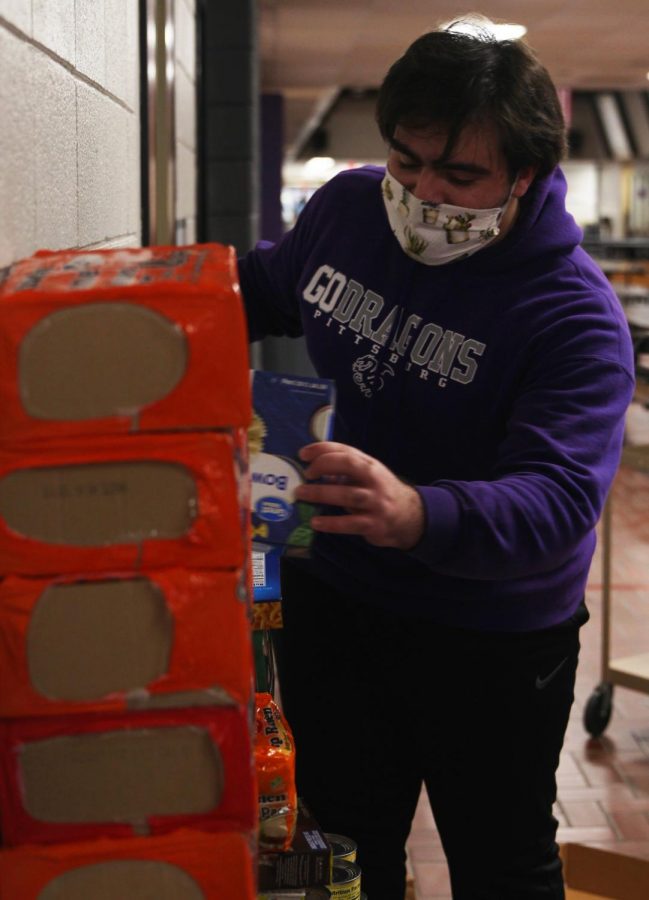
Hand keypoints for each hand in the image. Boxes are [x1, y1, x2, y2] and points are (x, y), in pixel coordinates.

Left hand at [294, 441, 424, 549]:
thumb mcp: (367, 476)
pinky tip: (316, 523)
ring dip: (322, 493)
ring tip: (301, 494)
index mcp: (370, 465)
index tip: (303, 454)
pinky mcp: (374, 524)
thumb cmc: (380, 492)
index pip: (345, 451)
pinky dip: (332, 523)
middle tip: (306, 474)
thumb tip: (315, 467)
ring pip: (348, 495)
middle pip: (349, 466)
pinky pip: (350, 523)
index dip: (323, 449)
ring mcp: (376, 502)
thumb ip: (344, 470)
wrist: (409, 516)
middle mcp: (374, 480)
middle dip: (324, 466)